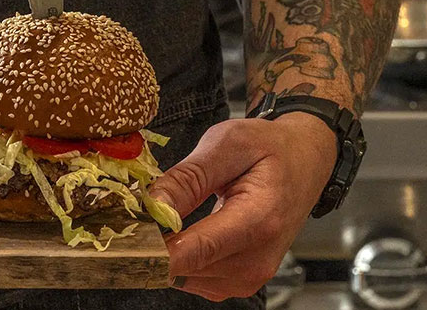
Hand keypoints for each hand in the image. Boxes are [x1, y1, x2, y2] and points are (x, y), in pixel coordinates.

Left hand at [149, 112, 335, 300]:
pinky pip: (192, 278)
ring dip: (165, 251)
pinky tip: (182, 232)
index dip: (151, 246)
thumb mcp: (227, 144)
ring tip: (167, 217)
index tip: (122, 232)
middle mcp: (257, 259)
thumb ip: (187, 177)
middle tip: (139, 212)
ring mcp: (249, 276)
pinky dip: (179, 258)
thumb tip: (152, 208)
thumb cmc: (270, 149)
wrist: (304, 162)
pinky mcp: (238, 282)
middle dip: (153, 243)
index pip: (194, 250)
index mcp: (258, 220)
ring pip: (182, 276)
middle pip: (183, 267)